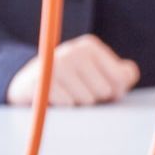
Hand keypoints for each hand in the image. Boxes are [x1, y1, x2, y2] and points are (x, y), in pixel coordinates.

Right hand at [6, 35, 139, 107]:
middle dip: (94, 98)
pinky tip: (53, 100)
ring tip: (65, 95)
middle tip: (76, 92)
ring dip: (78, 105)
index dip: (114, 92)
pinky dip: (63, 108)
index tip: (98, 87)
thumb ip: (123, 74)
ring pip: (86, 100)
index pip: (121, 79)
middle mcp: (72, 51)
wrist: (26, 86)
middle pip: (104, 91)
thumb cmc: (72, 82)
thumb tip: (128, 75)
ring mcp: (53, 65)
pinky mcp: (38, 83)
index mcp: (89, 46)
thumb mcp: (98, 73)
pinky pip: (67, 104)